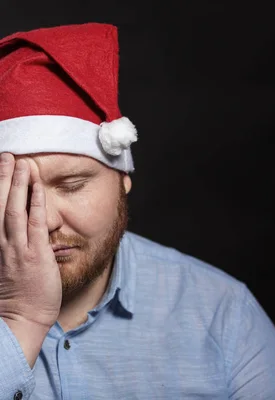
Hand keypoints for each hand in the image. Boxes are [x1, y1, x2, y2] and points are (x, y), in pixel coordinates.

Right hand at [0, 153, 60, 330]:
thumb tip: (19, 228)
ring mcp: (16, 248)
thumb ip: (10, 245)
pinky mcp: (34, 254)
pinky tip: (37, 186)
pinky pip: (34, 223)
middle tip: (6, 155)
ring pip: (12, 209)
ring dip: (17, 184)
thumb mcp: (7, 267)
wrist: (21, 320)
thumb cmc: (18, 296)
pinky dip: (35, 202)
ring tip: (20, 162)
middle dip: (1, 178)